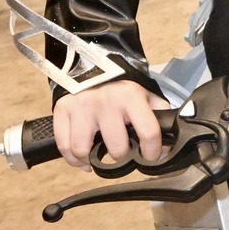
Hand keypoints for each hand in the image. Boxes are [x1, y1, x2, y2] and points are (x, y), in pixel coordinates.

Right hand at [52, 80, 173, 168]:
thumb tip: (166, 148)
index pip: (148, 132)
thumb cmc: (123, 89)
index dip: (152, 152)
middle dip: (123, 157)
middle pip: (116, 148)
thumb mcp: (147, 96)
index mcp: (131, 97)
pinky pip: (64, 146)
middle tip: (123, 154)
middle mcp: (106, 102)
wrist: (93, 68)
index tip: (151, 157)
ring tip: (99, 157)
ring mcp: (81, 107)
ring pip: (84, 150)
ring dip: (93, 161)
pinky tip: (83, 158)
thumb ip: (159, 117)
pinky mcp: (62, 111)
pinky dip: (73, 159)